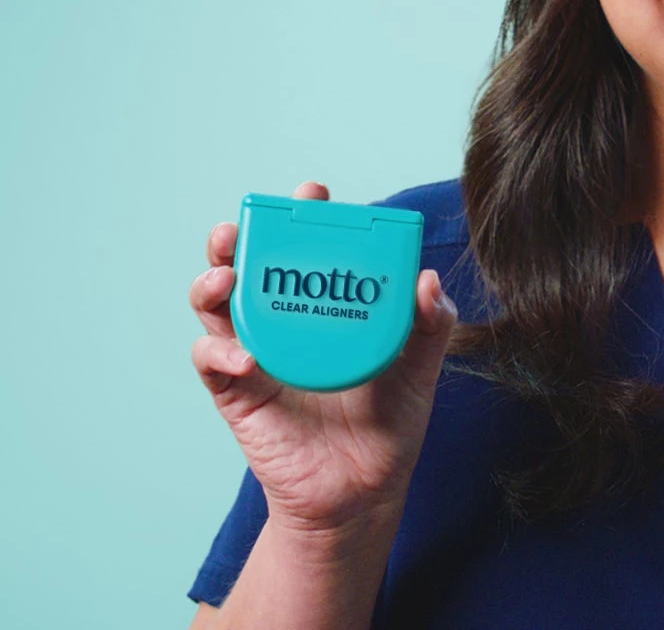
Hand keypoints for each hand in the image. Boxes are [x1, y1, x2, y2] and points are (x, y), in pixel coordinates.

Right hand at [189, 181, 457, 534]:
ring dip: (211, 282)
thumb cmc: (390, 424)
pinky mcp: (237, 394)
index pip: (307, 247)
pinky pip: (212, 363)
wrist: (364, 492)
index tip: (313, 193)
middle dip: (238, 236)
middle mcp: (285, 321)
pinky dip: (219, 352)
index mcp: (325, 305)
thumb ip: (430, 324)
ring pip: (214, 305)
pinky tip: (245, 356)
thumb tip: (428, 279)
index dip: (303, 215)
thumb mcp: (420, 369)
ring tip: (225, 276)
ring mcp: (254, 355)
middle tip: (247, 224)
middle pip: (246, 264)